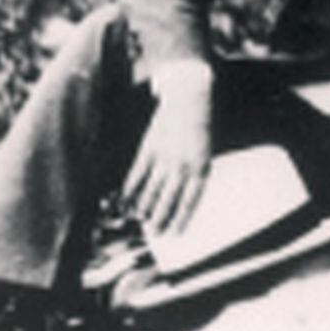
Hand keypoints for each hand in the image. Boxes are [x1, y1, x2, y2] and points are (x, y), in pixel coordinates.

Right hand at [123, 67, 213, 235]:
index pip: (190, 200)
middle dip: (159, 218)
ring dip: (143, 207)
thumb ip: (194, 172)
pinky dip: (129, 191)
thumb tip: (179, 199)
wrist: (190, 97)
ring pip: (150, 190)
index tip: (174, 234)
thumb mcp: (205, 150)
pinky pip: (137, 175)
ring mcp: (165, 157)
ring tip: (139, 219)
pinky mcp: (149, 148)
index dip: (181, 219)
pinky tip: (124, 202)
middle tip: (153, 232)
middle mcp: (183, 165)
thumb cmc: (198, 127)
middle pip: (168, 199)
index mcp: (201, 166)